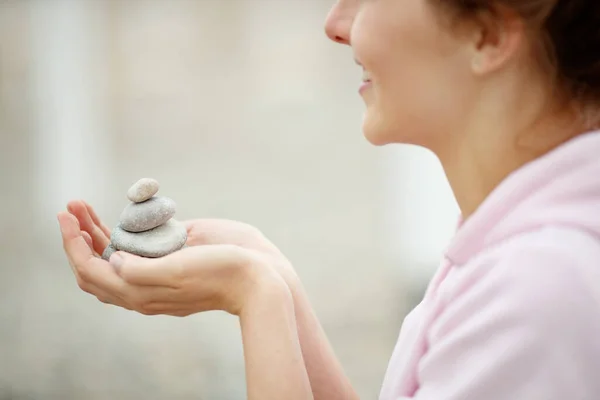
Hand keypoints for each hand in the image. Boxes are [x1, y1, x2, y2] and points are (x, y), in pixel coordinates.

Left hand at [66, 200, 299, 285]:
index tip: (65, 215)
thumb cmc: (222, 273)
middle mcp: (145, 284)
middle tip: (71, 206)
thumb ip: (140, 271)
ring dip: (93, 231)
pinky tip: (119, 215)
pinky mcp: (173, 256)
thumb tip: (112, 261)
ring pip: (112, 256)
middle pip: (95, 265)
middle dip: (77, 236)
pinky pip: (137, 247)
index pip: (90, 271)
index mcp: (141, 293)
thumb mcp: (178, 272)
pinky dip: (120, 230)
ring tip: (81, 205)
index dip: (72, 244)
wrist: (259, 277)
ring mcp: (159, 270)